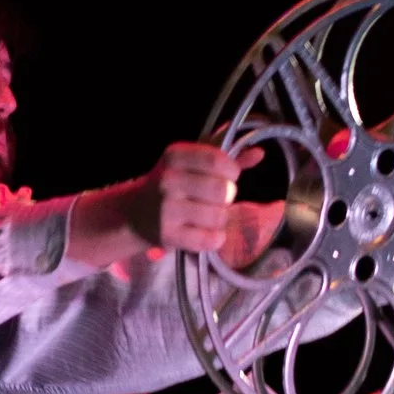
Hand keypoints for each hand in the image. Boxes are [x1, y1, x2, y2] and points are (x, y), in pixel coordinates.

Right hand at [129, 143, 262, 255]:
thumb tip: (259, 153)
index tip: (228, 176)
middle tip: (214, 199)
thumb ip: (225, 156)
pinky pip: (210, 240)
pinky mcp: (168, 235)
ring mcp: (166, 209)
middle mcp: (168, 180)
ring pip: (219, 216)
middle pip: (222, 190)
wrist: (134, 214)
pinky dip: (214, 238)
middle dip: (226, 197)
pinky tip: (204, 233)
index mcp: (174, 156)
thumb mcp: (192, 163)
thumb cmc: (172, 184)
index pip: (217, 160)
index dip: (231, 171)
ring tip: (206, 216)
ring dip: (219, 219)